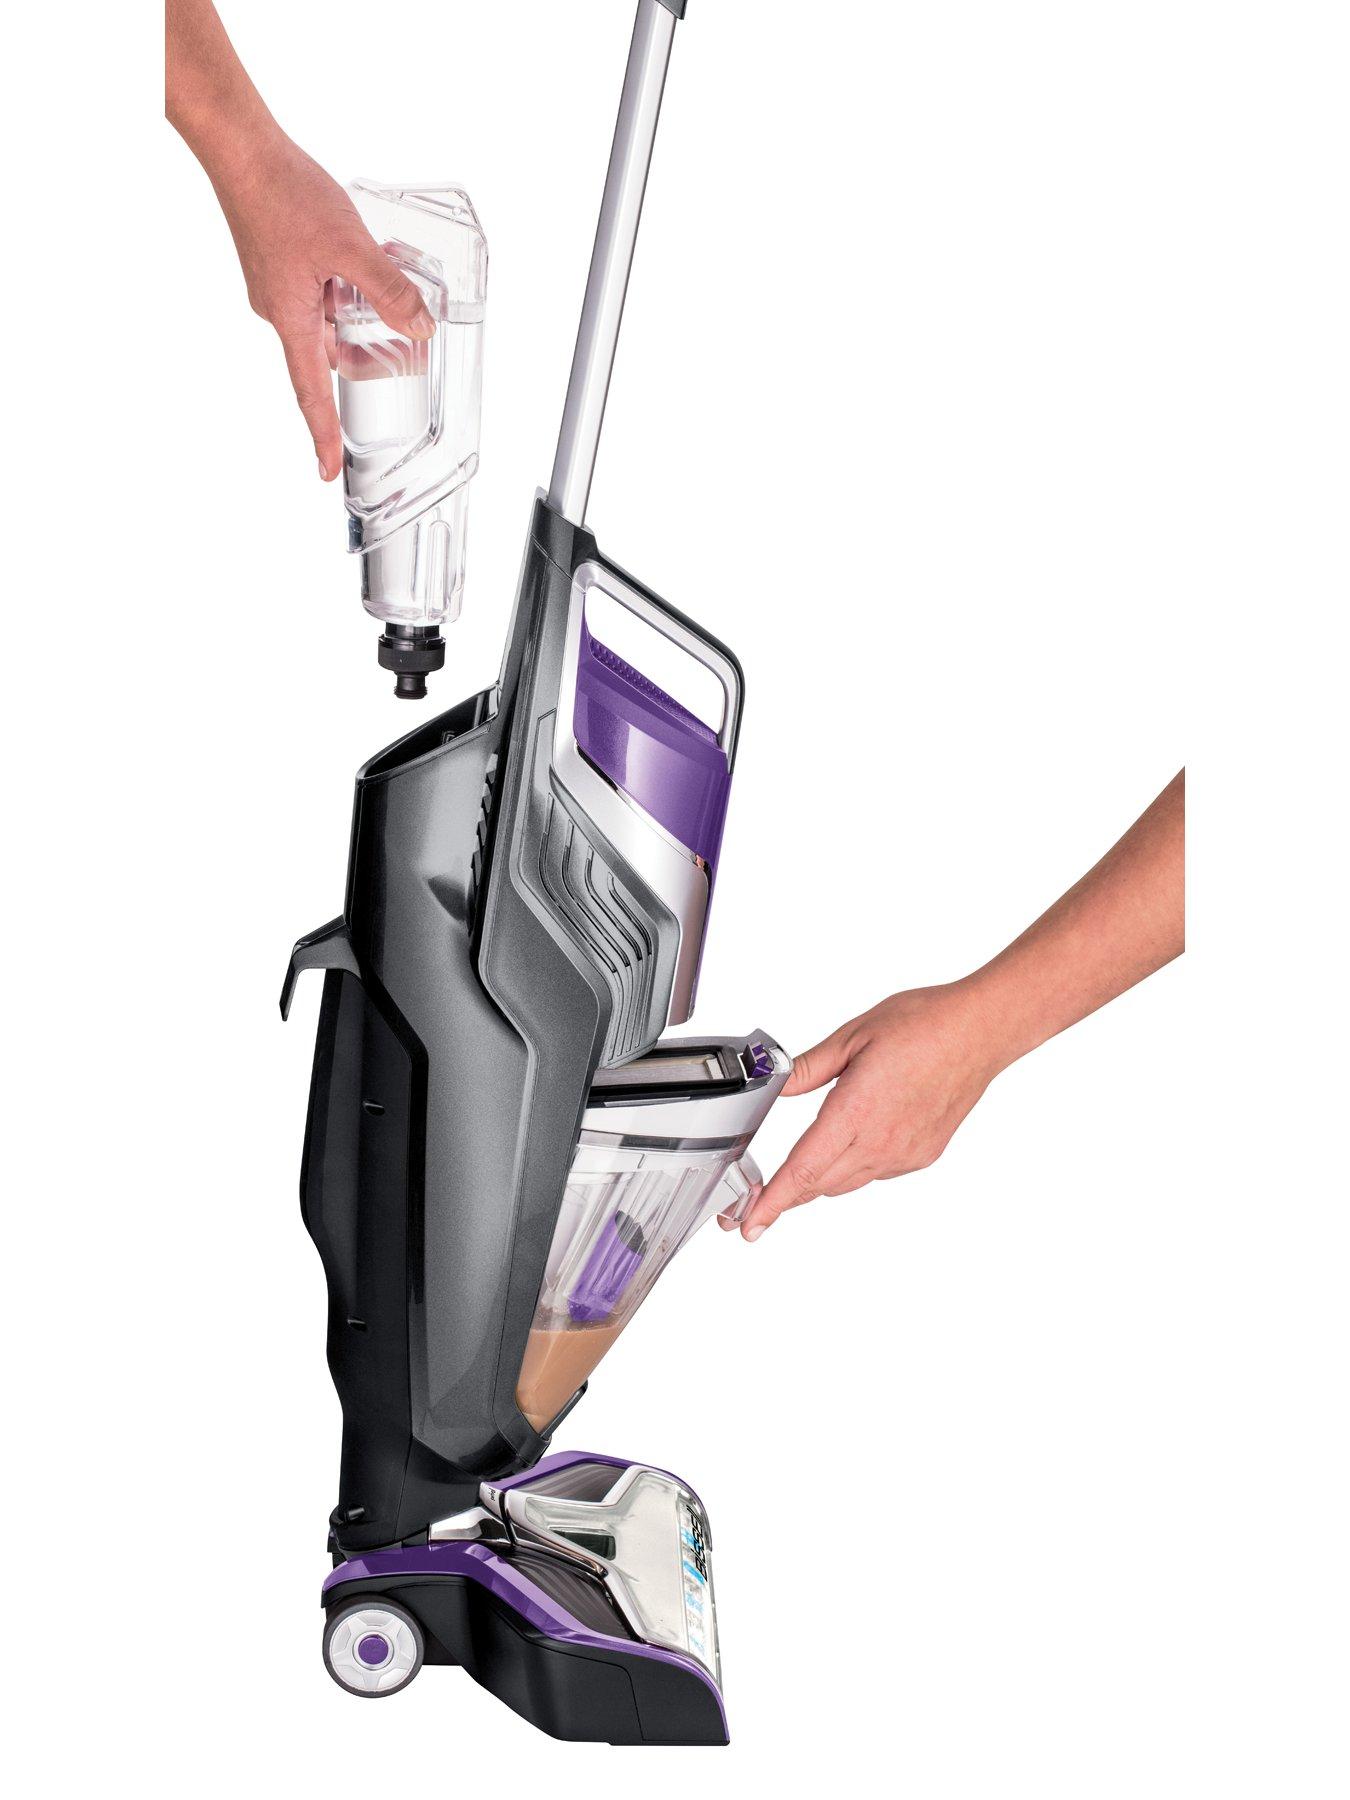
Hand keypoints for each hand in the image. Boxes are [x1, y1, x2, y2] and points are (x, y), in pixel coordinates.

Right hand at [213, 133, 434, 477]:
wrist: (239, 147)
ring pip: (327, 317)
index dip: (323, 436)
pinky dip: (343, 286)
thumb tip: (420, 326)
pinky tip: (361, 259)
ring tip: (387, 291)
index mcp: (291, 319)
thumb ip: (390, 290)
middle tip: (401, 351)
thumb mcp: (352, 247)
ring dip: (357, 312)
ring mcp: (276, 287)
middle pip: (329, 353)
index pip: (311, 394)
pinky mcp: (278, 262)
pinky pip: (317, 290)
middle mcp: (279, 310)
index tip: (328, 471)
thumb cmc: (282, 194)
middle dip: (366, 356)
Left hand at [728, 772, 1184, 1240]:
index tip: (749, 1224)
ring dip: (818, 1183)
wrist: (981, 1030)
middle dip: (786, 1195)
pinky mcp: (922, 1155)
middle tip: (756, 1200)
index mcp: (856, 1111)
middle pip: (819, 1184)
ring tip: (794, 1179)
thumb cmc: (924, 1024)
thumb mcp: (852, 1036)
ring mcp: (904, 1153)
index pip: (802, 1169)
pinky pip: (875, 1173)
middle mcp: (881, 1141)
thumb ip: (807, 1069)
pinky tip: (848, 1148)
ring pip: (847, 1183)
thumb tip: (775, 1083)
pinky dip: (853, 1169)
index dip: (772, 1202)